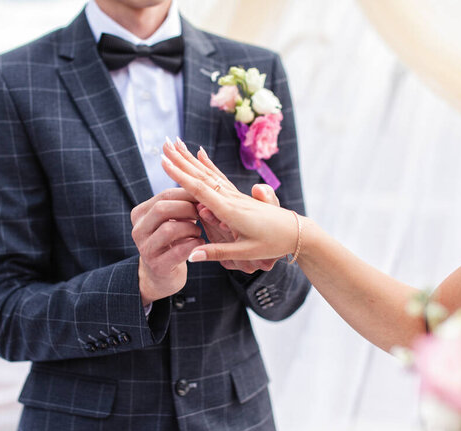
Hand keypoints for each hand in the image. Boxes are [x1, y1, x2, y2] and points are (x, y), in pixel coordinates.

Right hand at [131, 188, 204, 305]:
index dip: (188, 194)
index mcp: (140, 214)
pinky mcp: (157, 266)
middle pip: (162, 208)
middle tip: (201, 214)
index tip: (204, 198)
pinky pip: (178, 250)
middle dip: (187, 209)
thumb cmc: (172, 241)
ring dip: (191, 229)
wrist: (162, 275)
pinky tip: (198, 244)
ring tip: (198, 232)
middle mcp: (138, 230)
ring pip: (169, 229)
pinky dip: (194, 244)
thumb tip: (203, 188)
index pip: (165, 194)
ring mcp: (145, 249)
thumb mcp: (172, 220)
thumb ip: (181, 204)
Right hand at [161, 140, 301, 261]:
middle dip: (181, 160)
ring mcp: (234, 195)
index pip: (200, 190)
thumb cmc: (273, 243)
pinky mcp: (238, 195)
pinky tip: (200, 154)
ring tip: (176, 144)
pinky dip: (206, 164)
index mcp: (230, 210)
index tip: (164, 162)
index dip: (180, 176)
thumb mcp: (245, 252)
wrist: (296, 233)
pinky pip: (217, 176)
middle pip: (201, 175)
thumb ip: (216, 253)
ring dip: (189, 158)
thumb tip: (191, 256)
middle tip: (164, 144)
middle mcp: (231, 198)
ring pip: (208, 173)